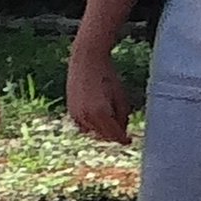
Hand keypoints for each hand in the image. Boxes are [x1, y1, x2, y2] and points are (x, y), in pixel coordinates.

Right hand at [62, 31, 131, 146]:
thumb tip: (122, 130)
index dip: (123, 139)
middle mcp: (87, 117)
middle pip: (104, 136)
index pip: (114, 135)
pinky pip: (84, 126)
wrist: (86, 60)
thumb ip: (122, 116)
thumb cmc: (107, 76)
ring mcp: (77, 115)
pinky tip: (98, 115)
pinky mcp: (71, 111)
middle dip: (113, 135)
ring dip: (102, 130)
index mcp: (101, 113)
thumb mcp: (120, 96)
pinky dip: (92, 125)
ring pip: (93, 132)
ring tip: (110, 120)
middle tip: (122, 131)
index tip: (129, 140)